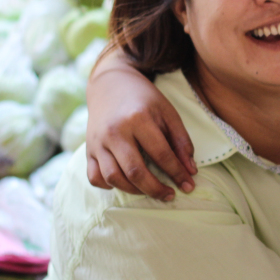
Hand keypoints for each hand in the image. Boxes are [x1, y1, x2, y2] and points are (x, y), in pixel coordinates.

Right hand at [85, 62, 196, 200]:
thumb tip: (191, 171)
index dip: (177, 173)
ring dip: (134, 191)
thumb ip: (181, 141)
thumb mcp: (168, 113)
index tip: (189, 185)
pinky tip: (126, 183)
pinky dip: (109, 185)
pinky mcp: (88, 150)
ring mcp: (98, 142)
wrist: (110, 84)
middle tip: (170, 195)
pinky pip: (94, 177)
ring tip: (151, 190)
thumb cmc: (144, 100)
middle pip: (135, 171)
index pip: (161, 154)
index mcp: (138, 119)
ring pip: (114, 177)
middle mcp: (115, 132)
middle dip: (156, 189)